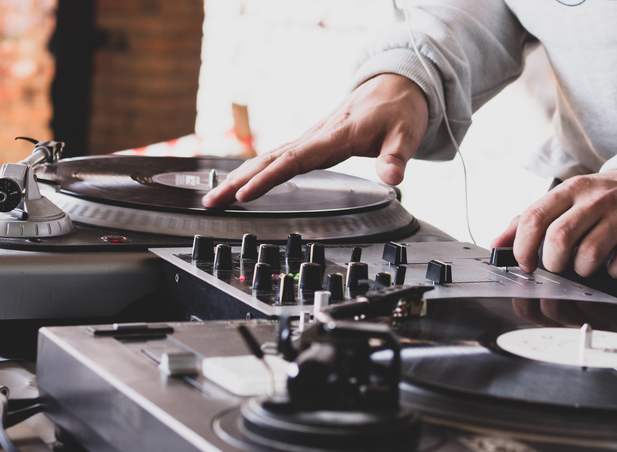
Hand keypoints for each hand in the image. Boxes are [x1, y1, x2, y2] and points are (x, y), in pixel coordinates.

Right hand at [202, 73, 428, 206]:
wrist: (395, 85)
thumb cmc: (399, 109)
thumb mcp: (406, 133)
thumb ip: (396, 157)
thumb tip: (393, 178)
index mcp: (334, 136)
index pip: (293, 160)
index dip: (267, 178)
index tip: (244, 194)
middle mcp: (316, 136)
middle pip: (269, 159)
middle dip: (237, 181)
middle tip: (210, 201)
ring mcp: (312, 138)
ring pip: (268, 157)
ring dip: (239, 176)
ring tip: (215, 196)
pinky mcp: (313, 142)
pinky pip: (278, 157)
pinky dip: (256, 170)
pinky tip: (242, 182)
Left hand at [490, 170, 616, 278]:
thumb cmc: (596, 200)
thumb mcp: (561, 201)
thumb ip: (526, 222)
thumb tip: (496, 244)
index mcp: (569, 190)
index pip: (534, 217)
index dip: (523, 247)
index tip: (525, 263)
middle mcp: (596, 199)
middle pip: (560, 237)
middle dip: (552, 262)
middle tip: (556, 268)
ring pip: (590, 254)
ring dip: (581, 270)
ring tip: (583, 267)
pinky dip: (613, 272)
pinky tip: (611, 265)